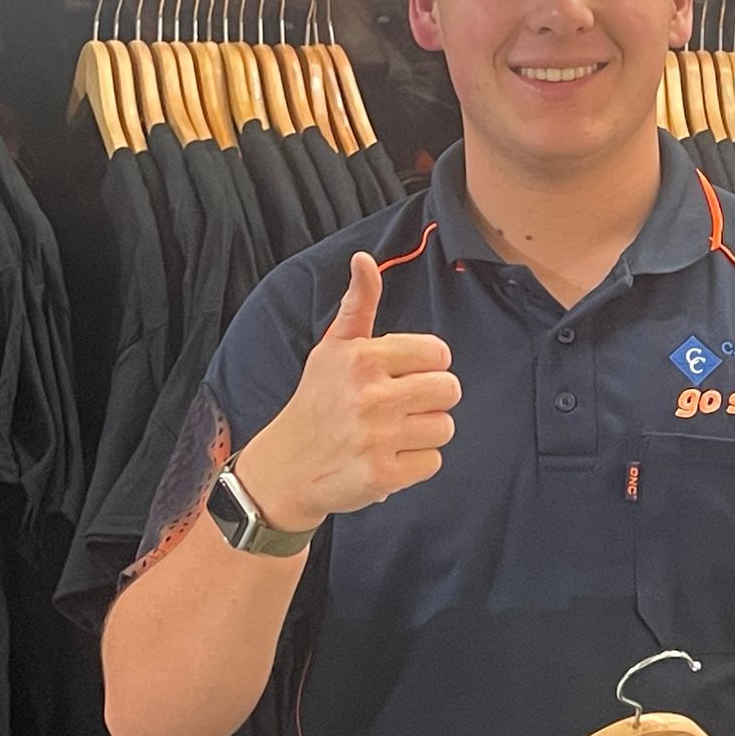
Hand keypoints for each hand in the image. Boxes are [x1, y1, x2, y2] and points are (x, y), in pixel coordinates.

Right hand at [238, 251, 460, 532]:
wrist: (285, 468)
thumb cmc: (316, 401)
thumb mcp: (332, 348)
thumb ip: (358, 304)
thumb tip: (364, 259)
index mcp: (362, 358)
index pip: (438, 353)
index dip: (426, 366)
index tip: (403, 376)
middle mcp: (370, 396)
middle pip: (449, 390)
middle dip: (431, 399)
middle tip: (400, 407)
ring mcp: (377, 438)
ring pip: (445, 427)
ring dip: (424, 433)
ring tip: (392, 433)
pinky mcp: (383, 476)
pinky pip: (433, 462)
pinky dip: (415, 464)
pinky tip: (388, 458)